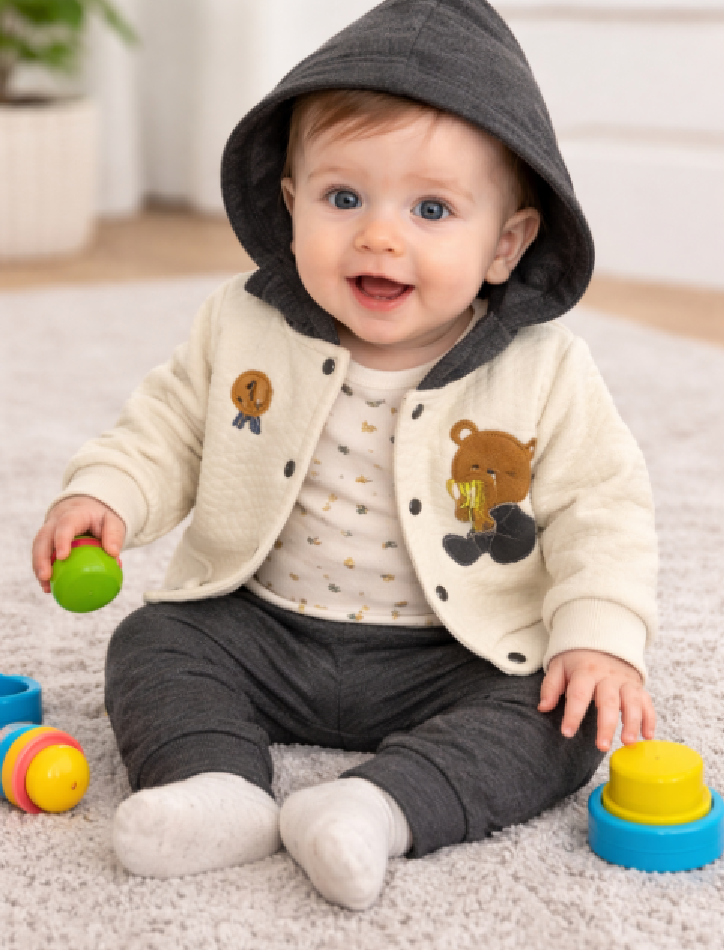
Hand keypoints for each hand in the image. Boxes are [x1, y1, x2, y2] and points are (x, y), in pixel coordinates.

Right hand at [32, 496, 125, 593]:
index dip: (62, 540)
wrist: (86, 508)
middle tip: (46, 577)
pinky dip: (42, 570)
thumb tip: (113, 554)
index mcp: (74, 514)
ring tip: (46, 587)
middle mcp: (56, 521)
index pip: (66, 524)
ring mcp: (49, 531)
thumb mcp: (112, 521)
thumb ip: (114, 534)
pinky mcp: (47, 541)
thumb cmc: (101, 517)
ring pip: (38, 547)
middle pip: (43, 538)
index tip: (62, 557)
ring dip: (39, 567)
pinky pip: (40, 555)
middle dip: (41, 558)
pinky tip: (48, 587)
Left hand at [538, 649, 655, 751]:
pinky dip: (650, 719)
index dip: (573, 714)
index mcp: (585, 672)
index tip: (567, 733)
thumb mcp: (559, 666)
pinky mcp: (637, 686)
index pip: (578, 694)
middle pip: (608, 701)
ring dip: (632, 723)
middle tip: (601, 747)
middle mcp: (607, 677)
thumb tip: (543, 708)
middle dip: (606, 725)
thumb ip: (551, 686)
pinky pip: (647, 702)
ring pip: (632, 702)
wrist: (602, 639)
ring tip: (628, 742)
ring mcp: (625, 681)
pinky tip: (648, 736)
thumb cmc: (577, 659)